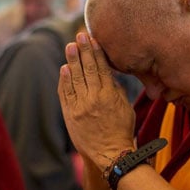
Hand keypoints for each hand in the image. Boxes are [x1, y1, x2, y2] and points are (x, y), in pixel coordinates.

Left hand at [58, 32, 135, 170]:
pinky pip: (65, 94)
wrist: (111, 154)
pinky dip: (64, 81)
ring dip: (72, 61)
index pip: (101, 68)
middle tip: (79, 36)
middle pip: (87, 69)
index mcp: (110, 96)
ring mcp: (80, 107)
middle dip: (83, 51)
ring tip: (70, 46)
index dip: (96, 53)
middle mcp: (94, 98)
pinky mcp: (70, 115)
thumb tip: (109, 74)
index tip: (93, 39)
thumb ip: (117, 90)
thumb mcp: (126, 108)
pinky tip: (64, 69)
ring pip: (75, 79)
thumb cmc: (122, 130)